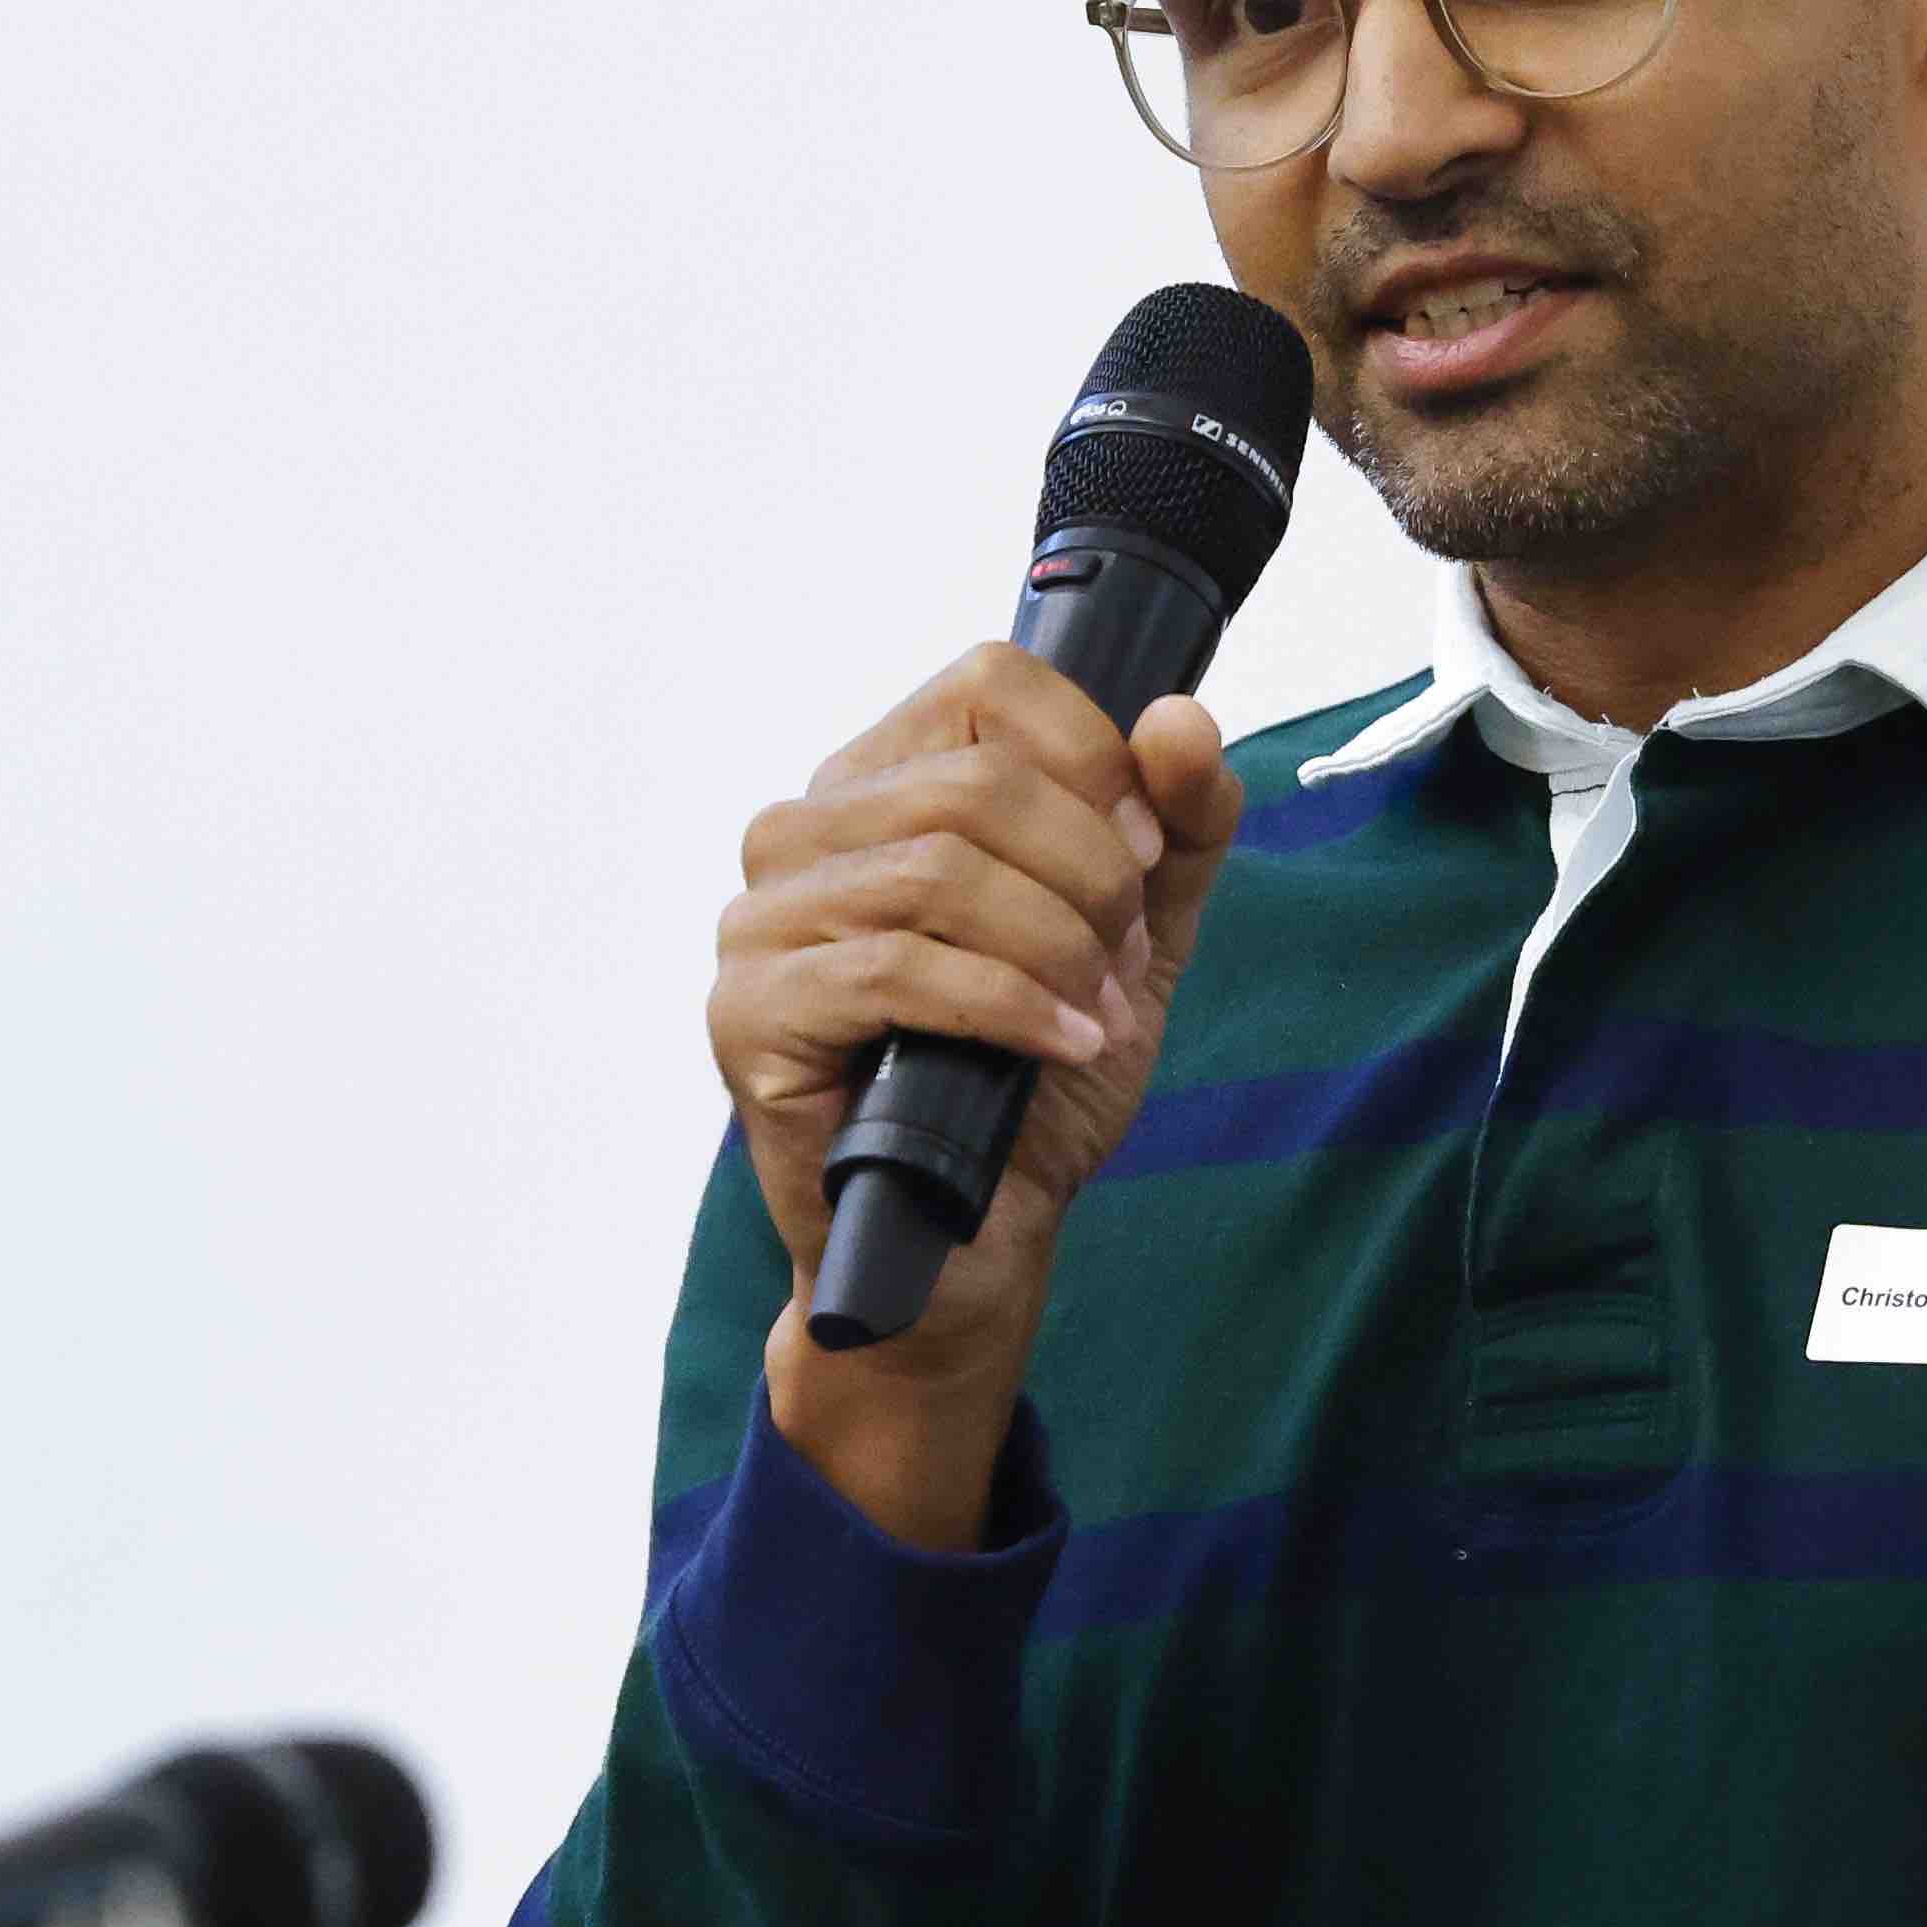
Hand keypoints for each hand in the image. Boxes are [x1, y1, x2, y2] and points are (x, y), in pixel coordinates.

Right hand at [710, 646, 1239, 1541]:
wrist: (975, 1240)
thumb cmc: (1031, 1082)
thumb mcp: (1136, 936)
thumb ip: (1176, 827)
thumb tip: (1177, 718)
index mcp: (881, 784)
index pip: (991, 685)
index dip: (1095, 762)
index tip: (1141, 861)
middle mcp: (801, 833)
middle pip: (974, 783)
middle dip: (1088, 875)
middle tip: (1121, 959)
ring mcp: (759, 923)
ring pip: (938, 872)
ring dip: (1054, 948)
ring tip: (1091, 1015)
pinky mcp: (749, 1013)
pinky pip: (895, 968)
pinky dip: (1007, 1007)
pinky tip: (1057, 1046)